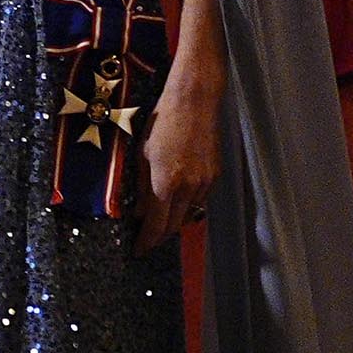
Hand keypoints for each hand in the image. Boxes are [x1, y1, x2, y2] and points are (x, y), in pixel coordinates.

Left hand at [138, 74, 219, 250]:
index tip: (138, 250)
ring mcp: (205, 183)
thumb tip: (138, 212)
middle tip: (145, 239)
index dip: (146, 241)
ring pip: (188, 215)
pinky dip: (186, 205)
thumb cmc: (163, 122)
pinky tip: (175, 198)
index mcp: (166, 183)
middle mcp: (189, 188)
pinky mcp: (215, 176)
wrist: (194, 101)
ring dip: (173, 220)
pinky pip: (199, 201)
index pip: (156, 225)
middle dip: (158, 236)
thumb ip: (140, 187)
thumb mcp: (142, 154)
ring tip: (158, 218)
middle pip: (174, 226)